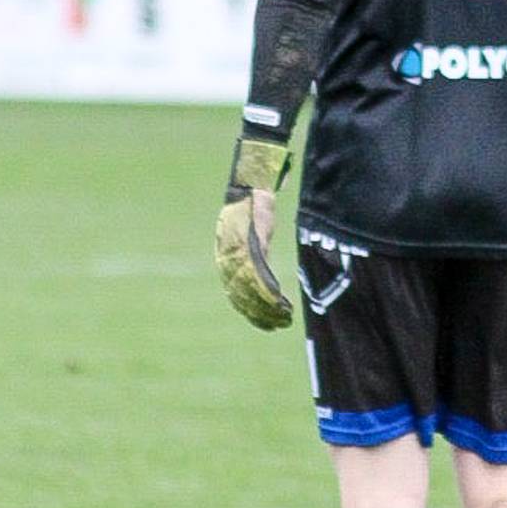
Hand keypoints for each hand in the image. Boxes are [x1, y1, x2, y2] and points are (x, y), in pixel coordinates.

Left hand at [214, 136, 293, 329]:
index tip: (259, 322)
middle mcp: (228, 256)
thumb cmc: (253, 203)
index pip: (233, 289)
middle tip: (273, 326)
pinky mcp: (253, 242)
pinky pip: (261, 273)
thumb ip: (255, 248)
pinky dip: (270, 290)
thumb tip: (261, 266)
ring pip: (251, 288)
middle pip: (241, 294)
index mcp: (225, 254)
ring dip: (267, 306)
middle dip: (257, 313)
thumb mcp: (253, 230)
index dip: (247, 308)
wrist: (252, 181)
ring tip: (281, 318)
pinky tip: (280, 301)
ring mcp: (239, 250)